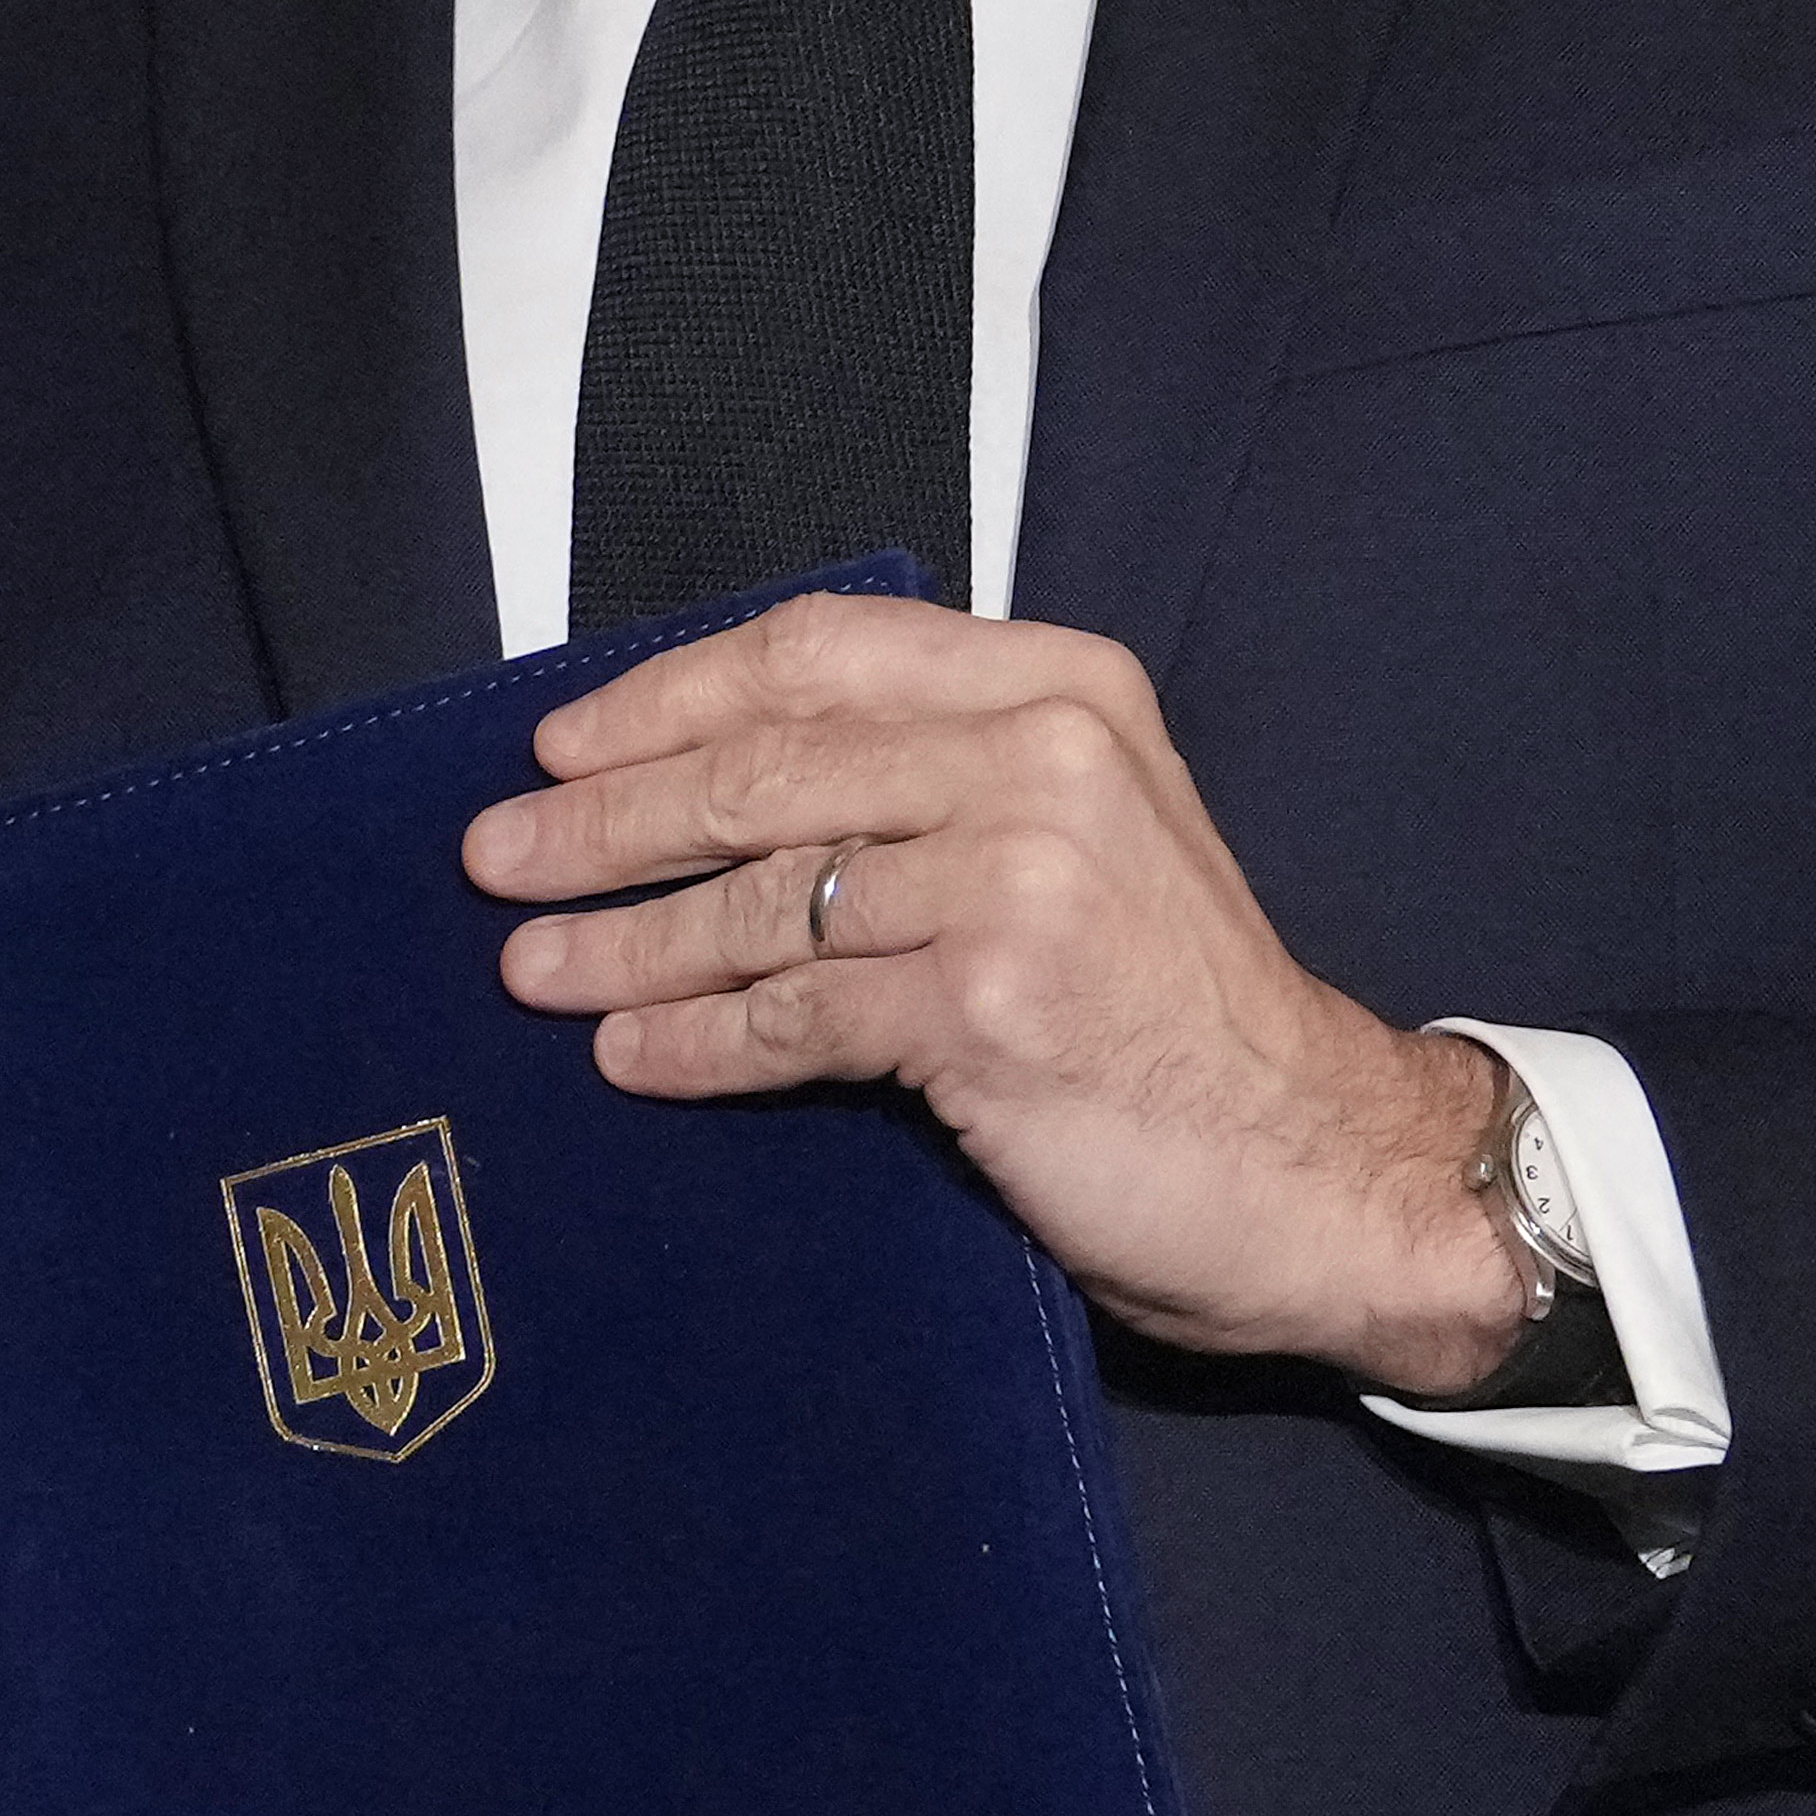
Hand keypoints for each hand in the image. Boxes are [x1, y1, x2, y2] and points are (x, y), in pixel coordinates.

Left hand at [461, 597, 1541, 1391]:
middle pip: (763, 768)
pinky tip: (627, 1056)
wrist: (1318, 1164)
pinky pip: (793, 1013)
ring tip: (528, 968)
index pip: (818, 651)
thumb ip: (934, 784)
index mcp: (1057, 688)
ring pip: (761, 896)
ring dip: (622, 937)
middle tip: (496, 858)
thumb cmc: (1178, 1015)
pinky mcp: (989, 1002)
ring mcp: (1017, 877)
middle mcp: (1040, 758)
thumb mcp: (1080, 838)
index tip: (561, 744)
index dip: (669, 693)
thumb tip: (711, 786)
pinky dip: (693, 1037)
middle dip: (606, 819)